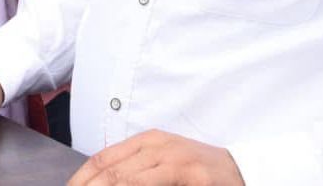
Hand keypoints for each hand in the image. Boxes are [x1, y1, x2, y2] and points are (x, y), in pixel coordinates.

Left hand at [68, 130, 244, 185]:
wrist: (241, 172)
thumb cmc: (199, 173)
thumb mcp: (164, 165)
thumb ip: (135, 173)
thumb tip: (100, 183)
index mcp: (149, 141)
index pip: (103, 159)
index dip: (80, 180)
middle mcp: (159, 145)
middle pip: (110, 170)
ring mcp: (175, 159)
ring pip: (126, 179)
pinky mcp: (192, 175)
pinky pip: (151, 185)